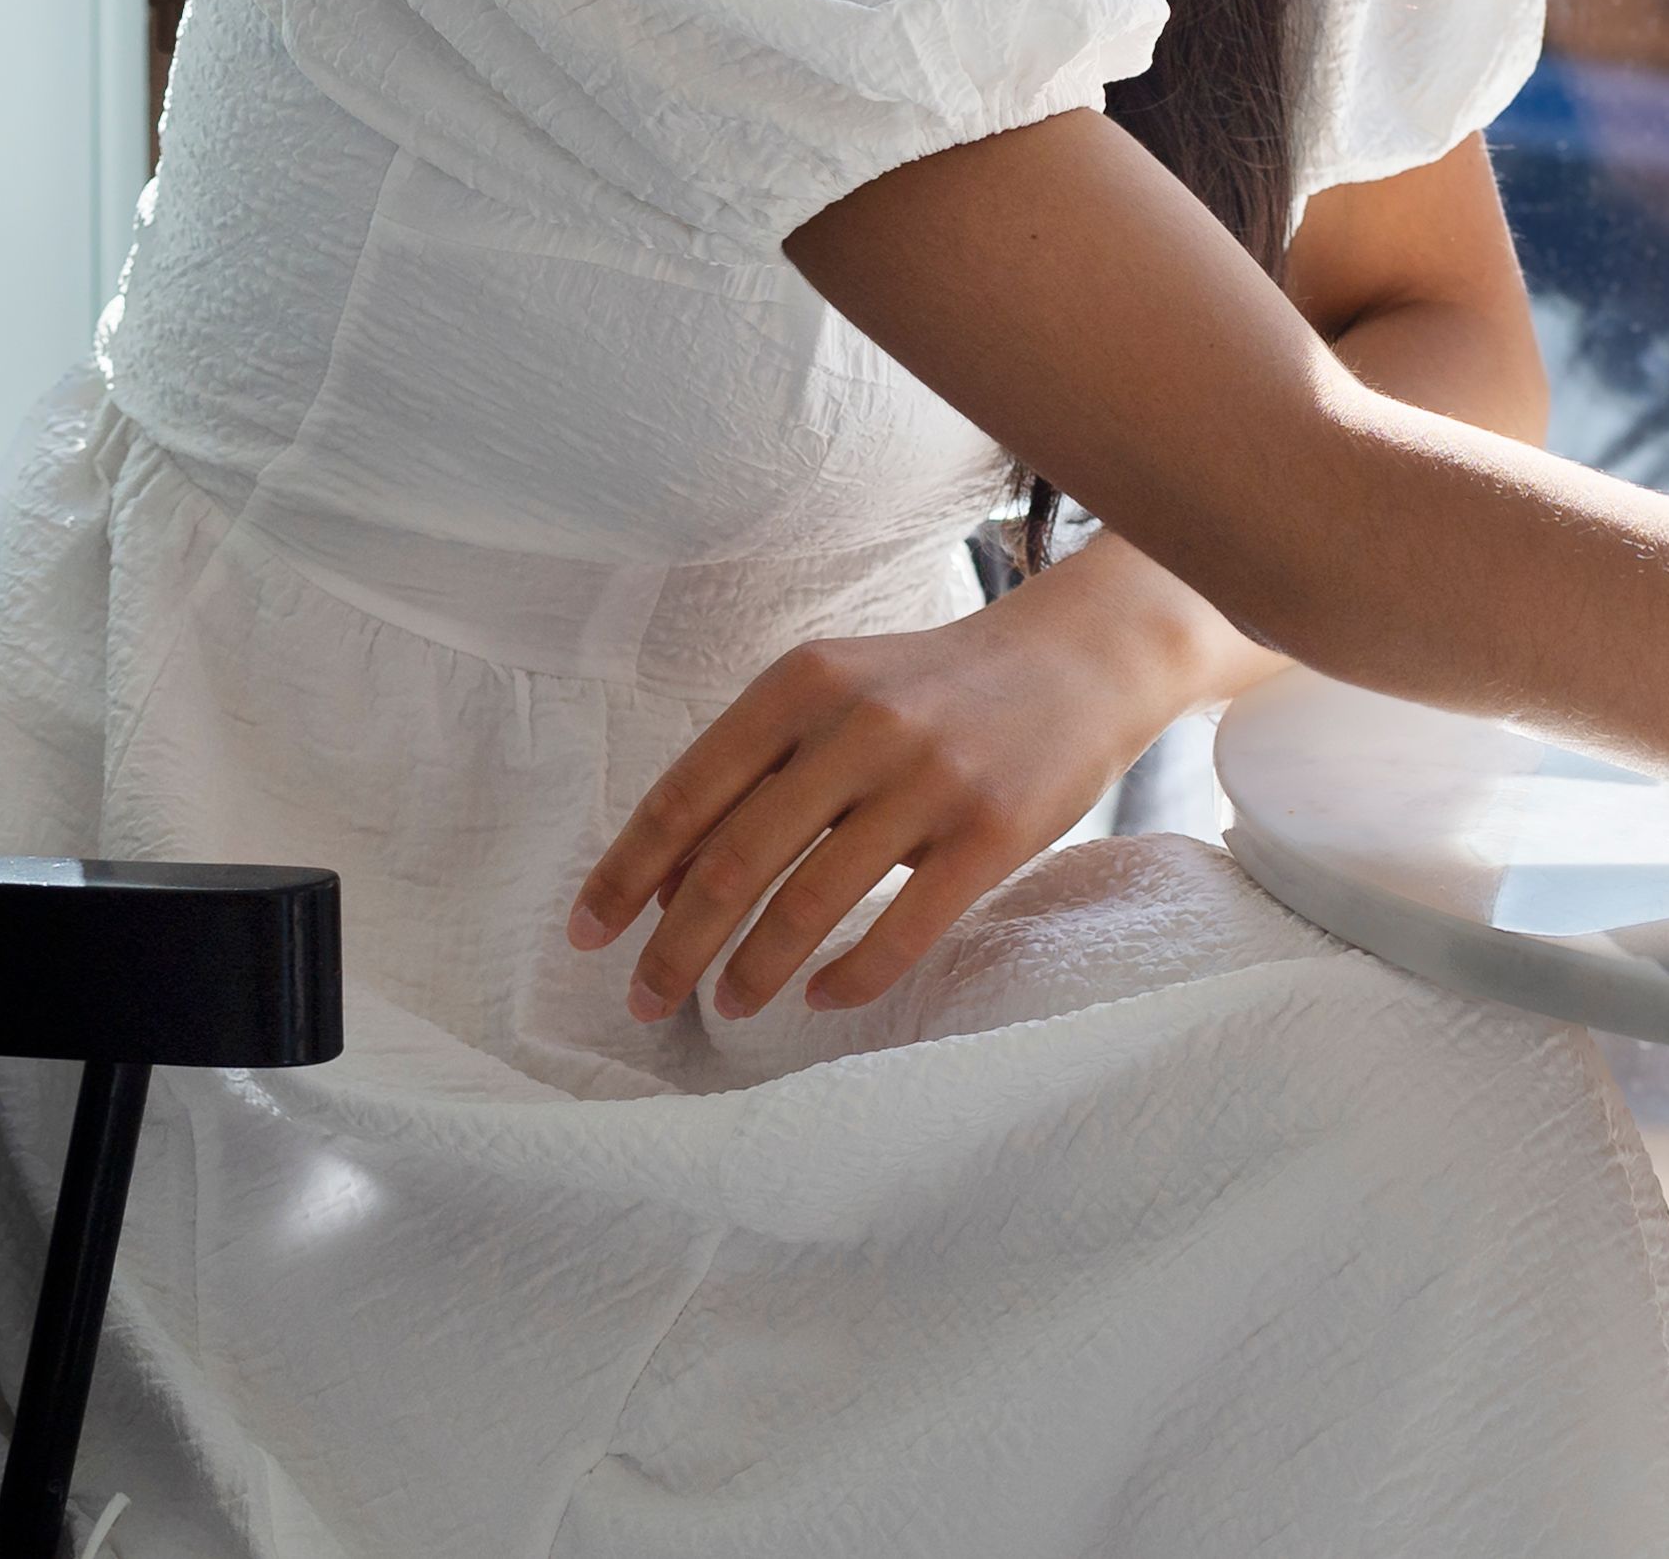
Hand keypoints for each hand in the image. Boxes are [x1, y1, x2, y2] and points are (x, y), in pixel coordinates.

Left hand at [570, 550, 1240, 1022]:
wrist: (1081, 660)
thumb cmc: (932, 691)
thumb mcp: (834, 696)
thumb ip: (753, 771)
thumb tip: (661, 885)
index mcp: (802, 684)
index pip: (685, 794)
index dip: (625, 875)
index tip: (587, 937)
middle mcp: (861, 725)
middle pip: (733, 862)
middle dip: (674, 948)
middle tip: (643, 1003)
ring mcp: (932, 779)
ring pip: (809, 904)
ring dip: (752, 972)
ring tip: (729, 1007)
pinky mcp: (996, 832)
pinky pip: (904, 929)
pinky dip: (848, 978)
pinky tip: (820, 997)